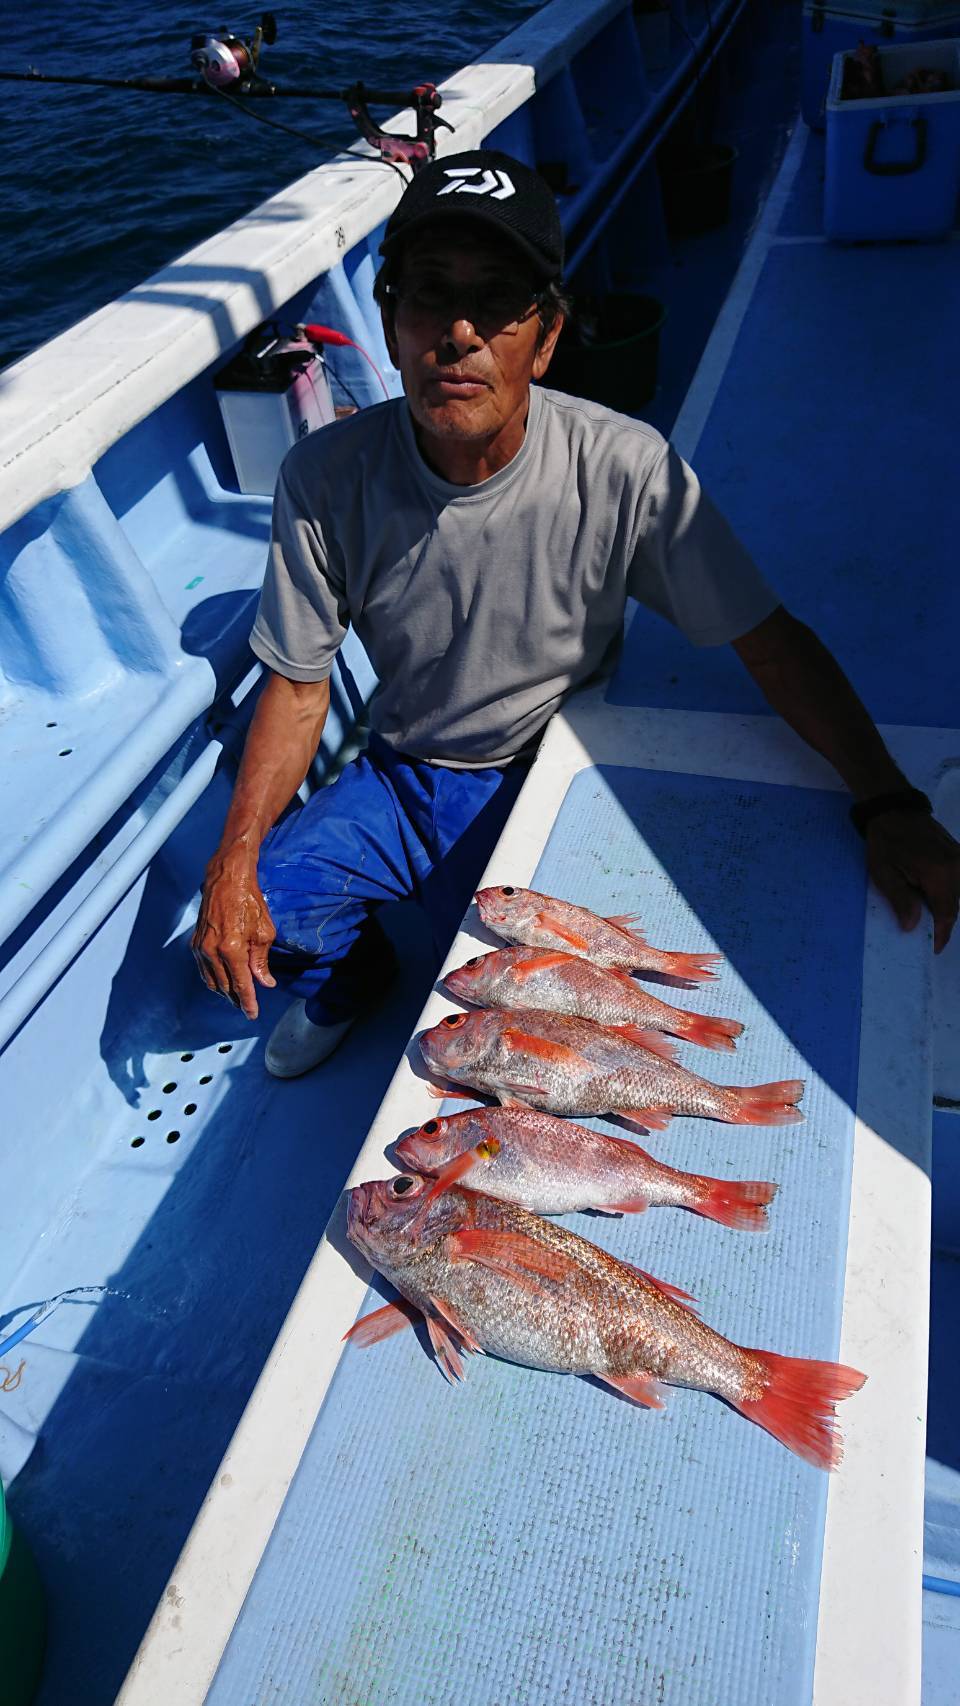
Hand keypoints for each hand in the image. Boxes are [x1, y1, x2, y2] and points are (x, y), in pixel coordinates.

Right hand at [192, 848, 277, 1018]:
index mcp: (232, 949)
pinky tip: (223, 981)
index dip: (248, 1002)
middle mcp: (212, 951)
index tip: (253, 1014)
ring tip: (236, 998)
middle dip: (237, 1000)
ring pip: (211, 981)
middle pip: (224, 986)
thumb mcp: (264, 932)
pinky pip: (203, 969)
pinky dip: (213, 979)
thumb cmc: (249, 901)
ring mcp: (201, 947)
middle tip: (247, 1007)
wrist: (227, 880)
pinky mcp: (195, 942)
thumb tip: (265, 982)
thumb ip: (261, 961)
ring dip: (224, 992)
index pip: (241, 985)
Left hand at [866, 810, 959, 953]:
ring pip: (959, 893)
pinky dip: (949, 893)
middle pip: (956, 905)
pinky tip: (932, 898)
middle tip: (929, 937)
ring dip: (946, 907)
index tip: (935, 949)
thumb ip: (902, 901)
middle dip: (943, 922)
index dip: (942, 934)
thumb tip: (913, 927)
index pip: (947, 913)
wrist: (894, 810)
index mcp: (940, 873)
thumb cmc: (885, 842)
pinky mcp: (958, 852)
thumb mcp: (885, 874)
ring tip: (929, 918)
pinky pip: (958, 880)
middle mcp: (957, 866)